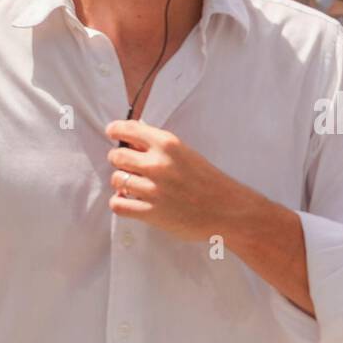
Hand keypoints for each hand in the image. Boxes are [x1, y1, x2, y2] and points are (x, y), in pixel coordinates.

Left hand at [106, 120, 253, 240]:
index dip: (115, 130)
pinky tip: (130, 202)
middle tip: (127, 166)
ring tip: (133, 186)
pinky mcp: (152, 213)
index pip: (128, 130)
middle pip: (116, 156)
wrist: (229, 210)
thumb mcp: (187, 154)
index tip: (113, 132)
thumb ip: (161, 146)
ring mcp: (154, 190)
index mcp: (168, 144)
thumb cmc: (210, 182)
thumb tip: (134, 137)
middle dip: (118, 160)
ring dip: (121, 183)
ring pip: (116, 180)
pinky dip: (120, 202)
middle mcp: (158, 164)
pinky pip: (118, 205)